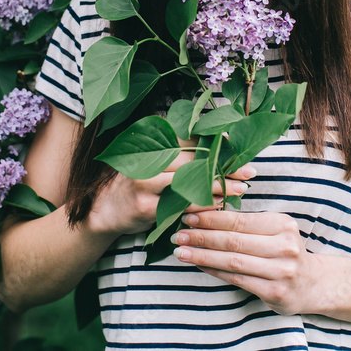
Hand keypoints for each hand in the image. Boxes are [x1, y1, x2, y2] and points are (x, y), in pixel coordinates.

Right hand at [87, 155, 256, 237]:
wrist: (102, 211)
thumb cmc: (133, 184)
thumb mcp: (149, 162)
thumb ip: (175, 154)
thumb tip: (215, 148)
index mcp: (149, 144)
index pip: (189, 138)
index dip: (215, 142)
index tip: (237, 146)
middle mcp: (147, 160)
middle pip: (194, 159)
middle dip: (223, 165)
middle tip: (248, 170)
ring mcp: (145, 182)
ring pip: (190, 182)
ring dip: (218, 185)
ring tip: (242, 188)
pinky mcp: (146, 206)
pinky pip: (181, 205)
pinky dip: (203, 205)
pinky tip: (220, 205)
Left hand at [171, 210, 315, 315]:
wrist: (313, 283)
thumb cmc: (286, 251)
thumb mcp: (276, 230)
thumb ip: (249, 224)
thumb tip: (205, 215)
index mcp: (283, 225)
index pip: (240, 220)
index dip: (212, 218)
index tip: (188, 215)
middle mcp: (284, 247)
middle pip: (234, 241)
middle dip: (202, 237)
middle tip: (179, 234)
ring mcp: (281, 271)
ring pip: (233, 262)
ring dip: (202, 256)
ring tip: (181, 251)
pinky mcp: (274, 292)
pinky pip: (237, 279)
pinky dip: (214, 271)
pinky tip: (199, 265)